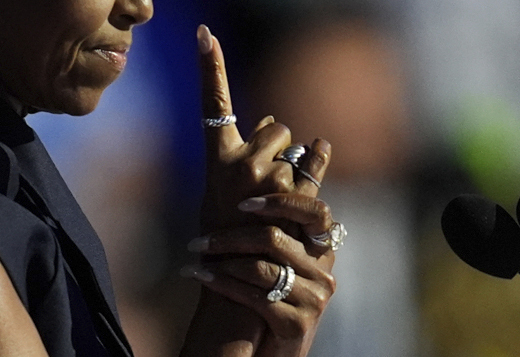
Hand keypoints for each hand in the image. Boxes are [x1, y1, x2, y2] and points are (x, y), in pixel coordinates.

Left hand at [185, 195, 336, 355]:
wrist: (273, 350)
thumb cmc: (268, 293)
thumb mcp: (279, 258)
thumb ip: (275, 222)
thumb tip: (248, 179)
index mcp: (322, 248)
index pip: (316, 211)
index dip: (280, 202)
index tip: (242, 203)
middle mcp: (324, 271)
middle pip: (274, 237)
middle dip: (229, 236)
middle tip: (199, 239)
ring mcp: (314, 298)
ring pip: (259, 267)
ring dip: (220, 260)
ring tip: (195, 256)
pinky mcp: (297, 323)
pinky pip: (252, 295)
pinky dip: (220, 282)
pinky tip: (199, 274)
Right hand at [196, 25, 328, 232]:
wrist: (235, 281)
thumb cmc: (225, 235)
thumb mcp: (225, 190)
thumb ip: (250, 153)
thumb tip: (275, 118)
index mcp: (217, 158)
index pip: (212, 103)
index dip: (210, 66)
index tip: (205, 32)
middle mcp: (242, 163)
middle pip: (276, 129)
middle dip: (276, 146)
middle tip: (262, 180)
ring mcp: (270, 180)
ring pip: (295, 154)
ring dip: (291, 170)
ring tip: (273, 206)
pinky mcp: (296, 198)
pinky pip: (313, 168)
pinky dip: (317, 163)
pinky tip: (322, 148)